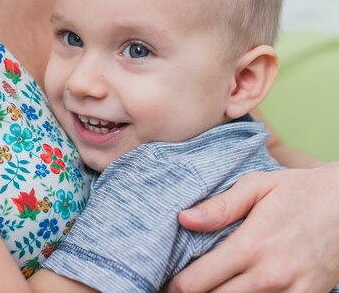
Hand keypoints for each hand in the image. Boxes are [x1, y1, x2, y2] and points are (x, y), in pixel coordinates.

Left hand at [165, 163, 338, 292]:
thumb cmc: (299, 191)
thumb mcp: (257, 186)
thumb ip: (219, 206)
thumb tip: (184, 219)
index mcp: (250, 246)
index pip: (197, 282)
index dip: (176, 286)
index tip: (167, 282)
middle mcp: (269, 275)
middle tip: (183, 287)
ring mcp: (291, 291)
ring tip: (210, 287)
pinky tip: (239, 290)